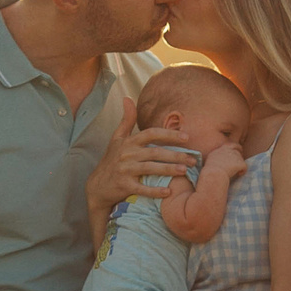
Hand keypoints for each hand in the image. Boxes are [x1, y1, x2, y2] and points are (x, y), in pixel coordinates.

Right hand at [86, 99, 197, 217]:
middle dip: (175, 155)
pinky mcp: (124, 185)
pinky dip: (154, 191)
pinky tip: (168, 192)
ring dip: (168, 169)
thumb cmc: (112, 160)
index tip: (186, 137)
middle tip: (193, 159)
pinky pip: (142, 188)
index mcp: (129, 142)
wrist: (97, 186)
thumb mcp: (116, 138)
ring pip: (150, 168)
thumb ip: (126, 119)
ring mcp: (125, 170)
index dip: (169, 134)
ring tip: (184, 171)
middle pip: (155, 152)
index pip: (151, 134)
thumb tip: (127, 98)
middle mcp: (127, 154)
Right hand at [203, 144, 249, 181]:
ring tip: (234, 172)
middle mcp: (229, 150)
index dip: (237, 148)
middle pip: (237, 152)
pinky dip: (243, 171)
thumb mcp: (210, 159)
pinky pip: (244, 167)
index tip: (240, 150)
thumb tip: (219, 159)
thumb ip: (216, 155)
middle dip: (239, 157)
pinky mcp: (240, 163)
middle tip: (238, 163)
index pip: (231, 145)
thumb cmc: (210, 170)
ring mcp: (235, 156)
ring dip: (239, 165)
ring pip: (241, 160)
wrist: (214, 174)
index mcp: (222, 149)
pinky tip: (239, 174)